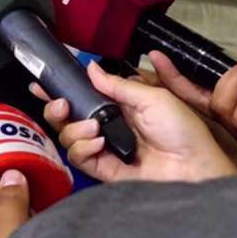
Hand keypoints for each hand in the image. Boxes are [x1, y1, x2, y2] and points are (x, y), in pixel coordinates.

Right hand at [34, 61, 236, 183]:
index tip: (41, 82)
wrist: (194, 166)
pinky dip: (82, 147)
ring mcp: (104, 148)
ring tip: (95, 128)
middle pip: (66, 117)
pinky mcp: (103, 169)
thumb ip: (117, 85)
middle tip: (60, 103)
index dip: (61, 89)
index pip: (82, 95)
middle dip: (56, 108)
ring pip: (68, 137)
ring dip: (74, 129)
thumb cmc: (182, 129)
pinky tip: (98, 142)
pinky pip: (78, 157)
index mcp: (118, 105)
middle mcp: (107, 125)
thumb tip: (90, 68)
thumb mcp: (151, 97)